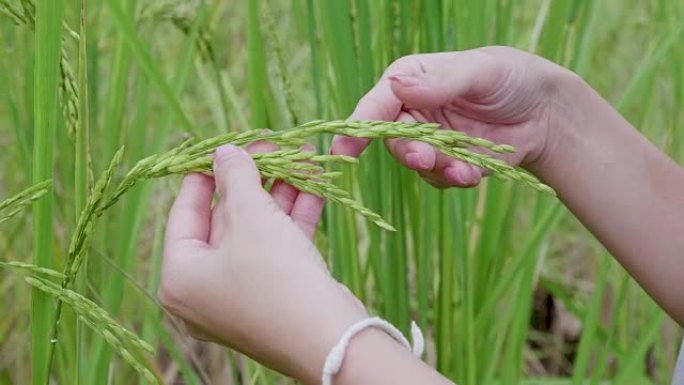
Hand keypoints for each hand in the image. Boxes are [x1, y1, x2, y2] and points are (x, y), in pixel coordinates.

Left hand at [159, 144, 366, 382]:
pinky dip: (293, 219)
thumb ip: (236, 177)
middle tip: (272, 147)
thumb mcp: (252, 217)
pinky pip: (277, 250)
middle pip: (226, 220)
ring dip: (280, 194)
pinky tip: (314, 186)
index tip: (223, 145)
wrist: (330, 340)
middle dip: (254, 180)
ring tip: (301, 158)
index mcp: (180, 276)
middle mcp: (205, 290)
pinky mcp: (275, 298)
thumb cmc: (275, 276)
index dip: (205, 172)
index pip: (184, 211)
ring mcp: (241, 296)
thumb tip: (225, 151)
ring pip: (257, 233)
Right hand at [332, 46, 575, 187]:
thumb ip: (440, 82)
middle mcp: (413, 112)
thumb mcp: (479, 72)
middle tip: (423, 158)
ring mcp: (430, 141)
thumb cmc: (511, 77)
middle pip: (392, 139)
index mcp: (410, 80)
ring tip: (460, 170)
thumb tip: (396, 85)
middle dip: (407, 151)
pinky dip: (455, 179)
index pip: (376, 104)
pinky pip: (440, 179)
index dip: (357, 127)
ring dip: (435, 169)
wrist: (546, 112)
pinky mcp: (449, 164)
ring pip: (415, 163)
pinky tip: (472, 174)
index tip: (343, 151)